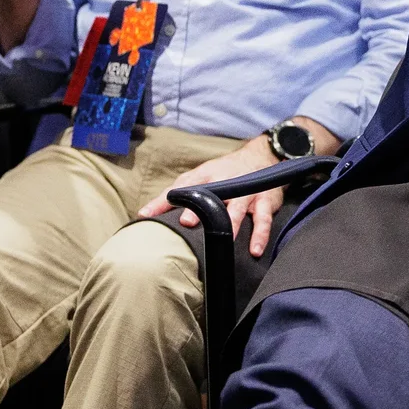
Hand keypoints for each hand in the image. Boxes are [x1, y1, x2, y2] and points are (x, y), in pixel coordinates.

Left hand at [139, 122, 338, 258]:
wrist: (261, 157)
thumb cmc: (224, 172)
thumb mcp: (198, 177)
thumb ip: (173, 194)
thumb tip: (144, 214)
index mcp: (206, 176)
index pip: (182, 187)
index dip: (166, 200)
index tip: (150, 214)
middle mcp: (226, 182)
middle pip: (212, 196)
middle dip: (202, 209)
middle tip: (188, 223)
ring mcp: (247, 192)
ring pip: (238, 209)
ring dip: (231, 225)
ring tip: (225, 240)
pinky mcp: (264, 202)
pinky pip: (263, 221)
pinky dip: (260, 236)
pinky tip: (254, 250)